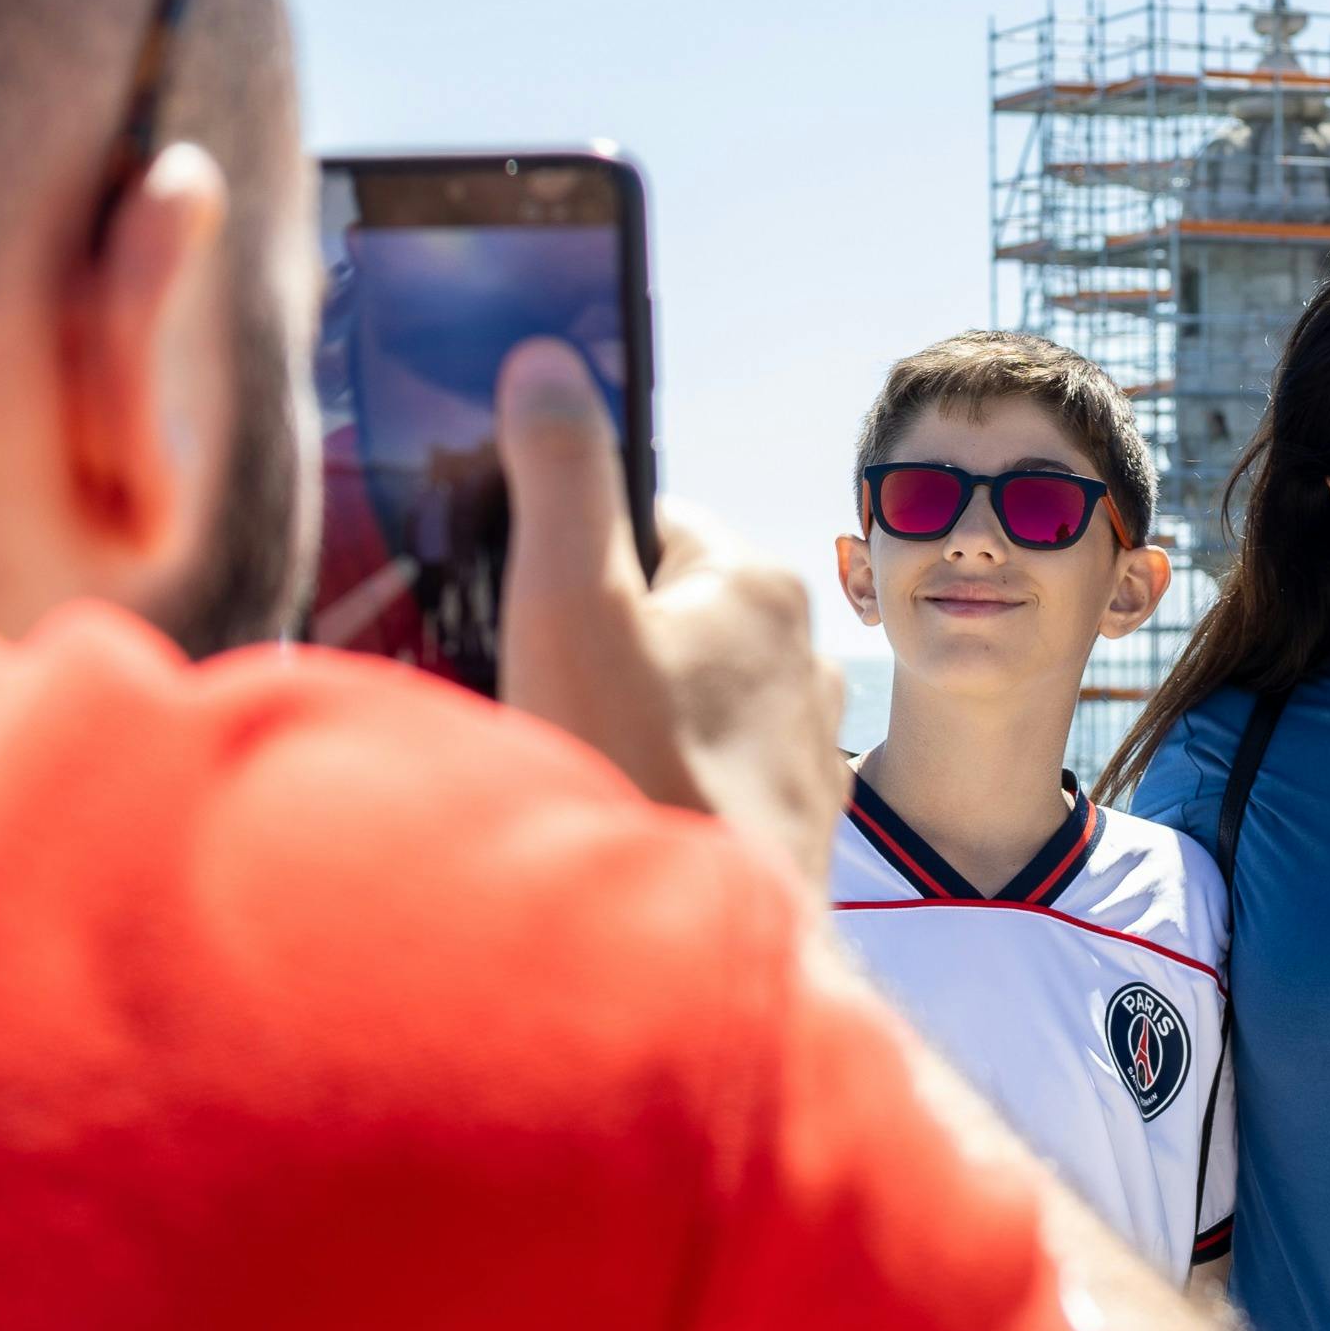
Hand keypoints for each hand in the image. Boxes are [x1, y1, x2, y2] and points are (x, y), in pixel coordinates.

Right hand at [495, 339, 844, 885]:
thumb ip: (561, 476)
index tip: (526, 613)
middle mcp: (800, 652)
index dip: (572, 560)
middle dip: (601, 643)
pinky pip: (713, 775)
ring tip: (578, 767)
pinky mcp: (793, 823)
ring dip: (634, 719)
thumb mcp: (568, 603)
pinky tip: (625, 818)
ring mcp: (803, 743)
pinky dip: (668, 786)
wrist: (687, 969)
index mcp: (754, 581)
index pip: (647, 524)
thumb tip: (550, 361)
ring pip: (694, 697)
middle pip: (669, 612)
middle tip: (540, 698)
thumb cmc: (631, 773)